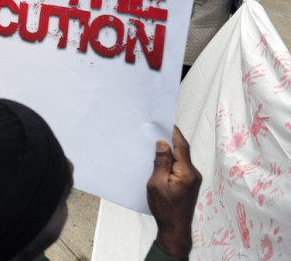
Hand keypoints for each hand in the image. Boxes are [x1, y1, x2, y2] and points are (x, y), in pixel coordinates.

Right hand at [147, 126, 201, 258]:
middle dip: (171, 140)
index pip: (182, 147)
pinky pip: (181, 166)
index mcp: (186, 173)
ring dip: (170, 151)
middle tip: (157, 130)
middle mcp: (193, 174)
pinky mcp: (190, 183)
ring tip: (156, 144)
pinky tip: (161, 160)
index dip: (174, 133)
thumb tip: (162, 143)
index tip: (166, 122)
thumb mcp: (156, 184)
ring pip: (182, 159)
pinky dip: (172, 161)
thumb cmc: (164, 209)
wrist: (175, 229)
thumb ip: (161, 162)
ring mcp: (193, 179)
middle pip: (183, 151)